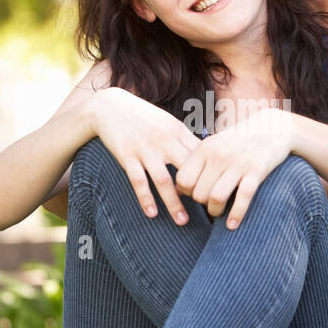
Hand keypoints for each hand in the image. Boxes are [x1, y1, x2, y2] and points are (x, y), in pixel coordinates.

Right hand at [89, 87, 200, 222]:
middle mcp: (164, 140)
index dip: (211, 175)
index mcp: (177, 131)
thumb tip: (206, 156)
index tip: (219, 192)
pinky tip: (152, 214)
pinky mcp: (127, 156)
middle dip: (198, 191)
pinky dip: (145, 198)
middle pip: (188, 170)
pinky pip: (138, 181)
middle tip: (208, 211)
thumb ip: (184, 138)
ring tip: (182, 221)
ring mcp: (145, 149)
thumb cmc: (142, 116)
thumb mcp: (167, 121)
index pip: (200, 157)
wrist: (108, 106)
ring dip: (174, 202)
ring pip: (164, 180)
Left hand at [174, 108, 293, 228]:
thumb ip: (197, 164)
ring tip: (219, 213)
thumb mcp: (214, 145)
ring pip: (216, 197)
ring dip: (215, 211)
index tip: (196, 193)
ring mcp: (239, 162)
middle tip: (210, 204)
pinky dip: (236, 215)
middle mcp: (219, 155)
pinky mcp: (257, 170)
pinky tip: (232, 224)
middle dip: (202, 204)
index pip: (183, 179)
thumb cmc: (239, 141)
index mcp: (205, 148)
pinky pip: (243, 197)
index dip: (186, 192)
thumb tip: (177, 190)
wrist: (273, 126)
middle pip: (199, 192)